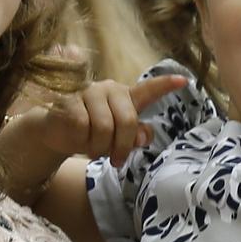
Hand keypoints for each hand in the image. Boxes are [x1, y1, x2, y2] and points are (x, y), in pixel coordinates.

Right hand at [26, 73, 186, 166]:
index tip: (183, 80)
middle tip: (115, 160)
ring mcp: (88, 91)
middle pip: (127, 121)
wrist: (57, 131)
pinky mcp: (68, 98)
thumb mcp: (117, 137)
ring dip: (98, 148)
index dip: (165, 85)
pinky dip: (80, 142)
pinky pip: (81, 127)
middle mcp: (109, 89)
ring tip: (93, 149)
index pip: (148, 90)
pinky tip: (77, 140)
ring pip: (103, 128)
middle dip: (122, 147)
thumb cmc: (92, 132)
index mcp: (125, 96)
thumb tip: (145, 138)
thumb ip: (135, 135)